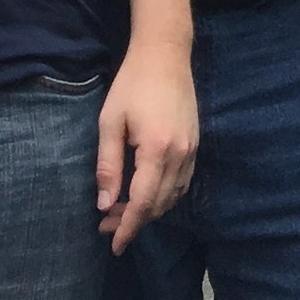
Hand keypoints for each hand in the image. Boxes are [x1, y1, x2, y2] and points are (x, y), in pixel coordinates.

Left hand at [95, 40, 196, 253]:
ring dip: (148, 211)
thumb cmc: (132, 84)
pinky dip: (164, 197)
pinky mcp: (195, 145)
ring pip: (172, 198)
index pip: (142, 203)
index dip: (128, 227)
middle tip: (107, 226)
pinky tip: (146, 194)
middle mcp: (180, 155)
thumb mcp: (110, 121)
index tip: (114, 246)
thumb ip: (108, 165)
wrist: (165, 54)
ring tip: (122, 211)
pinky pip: (181, 184)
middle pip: (158, 205)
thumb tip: (104, 205)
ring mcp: (191, 151)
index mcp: (156, 150)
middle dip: (133, 221)